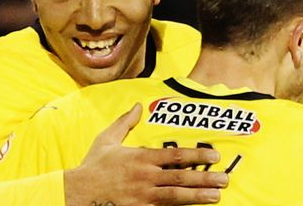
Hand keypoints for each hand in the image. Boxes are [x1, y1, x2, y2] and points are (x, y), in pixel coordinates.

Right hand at [64, 103, 227, 205]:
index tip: (215, 155)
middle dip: (206, 178)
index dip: (197, 155)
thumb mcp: (106, 140)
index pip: (176, 156)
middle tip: (226, 179)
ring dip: (199, 196)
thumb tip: (137, 106)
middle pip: (182, 178)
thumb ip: (124, 122)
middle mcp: (146, 178)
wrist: (76, 194)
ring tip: (217, 196)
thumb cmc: (93, 167)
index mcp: (141, 159)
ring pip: (177, 197)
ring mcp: (144, 197)